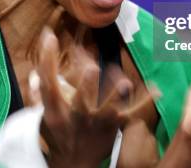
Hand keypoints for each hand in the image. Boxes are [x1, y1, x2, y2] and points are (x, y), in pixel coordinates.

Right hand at [34, 10, 155, 167]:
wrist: (75, 165)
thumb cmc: (58, 135)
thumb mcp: (42, 118)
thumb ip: (36, 95)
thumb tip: (33, 72)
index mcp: (56, 111)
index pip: (48, 84)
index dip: (47, 59)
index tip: (49, 36)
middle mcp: (76, 117)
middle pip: (81, 100)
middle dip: (87, 85)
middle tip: (91, 67)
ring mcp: (97, 123)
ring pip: (109, 109)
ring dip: (117, 95)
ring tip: (125, 82)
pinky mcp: (114, 127)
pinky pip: (131, 114)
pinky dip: (145, 102)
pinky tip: (156, 90)